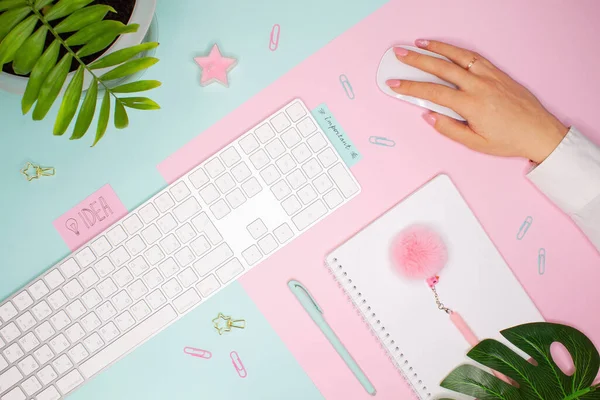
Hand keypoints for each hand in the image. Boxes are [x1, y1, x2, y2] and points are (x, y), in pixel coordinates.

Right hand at [386, 40, 568, 163]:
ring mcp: (490, 76)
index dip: (410, 87)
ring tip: (419, 44)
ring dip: (436, 48)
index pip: (432, 92)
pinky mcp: (498, 73)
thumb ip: (449, 129)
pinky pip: (474, 57)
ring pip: (458, 57)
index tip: (395, 84)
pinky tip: (446, 49)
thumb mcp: (475, 143)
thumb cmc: (509, 140)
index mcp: (471, 105)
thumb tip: (429, 116)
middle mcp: (479, 86)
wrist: (539, 132)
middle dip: (416, 60)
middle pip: (441, 68)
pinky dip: (457, 51)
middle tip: (400, 54)